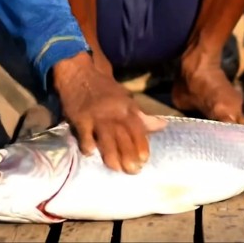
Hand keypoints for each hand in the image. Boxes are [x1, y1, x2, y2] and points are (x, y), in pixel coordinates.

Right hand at [51, 53, 165, 173]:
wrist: (80, 72)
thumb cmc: (105, 89)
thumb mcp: (127, 99)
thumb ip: (143, 116)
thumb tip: (163, 125)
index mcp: (127, 108)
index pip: (137, 129)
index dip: (141, 145)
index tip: (145, 160)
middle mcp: (114, 113)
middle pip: (123, 137)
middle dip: (129, 156)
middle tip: (133, 171)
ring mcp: (96, 116)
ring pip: (106, 139)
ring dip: (111, 156)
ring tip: (116, 168)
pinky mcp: (80, 118)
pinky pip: (85, 135)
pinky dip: (88, 145)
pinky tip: (90, 153)